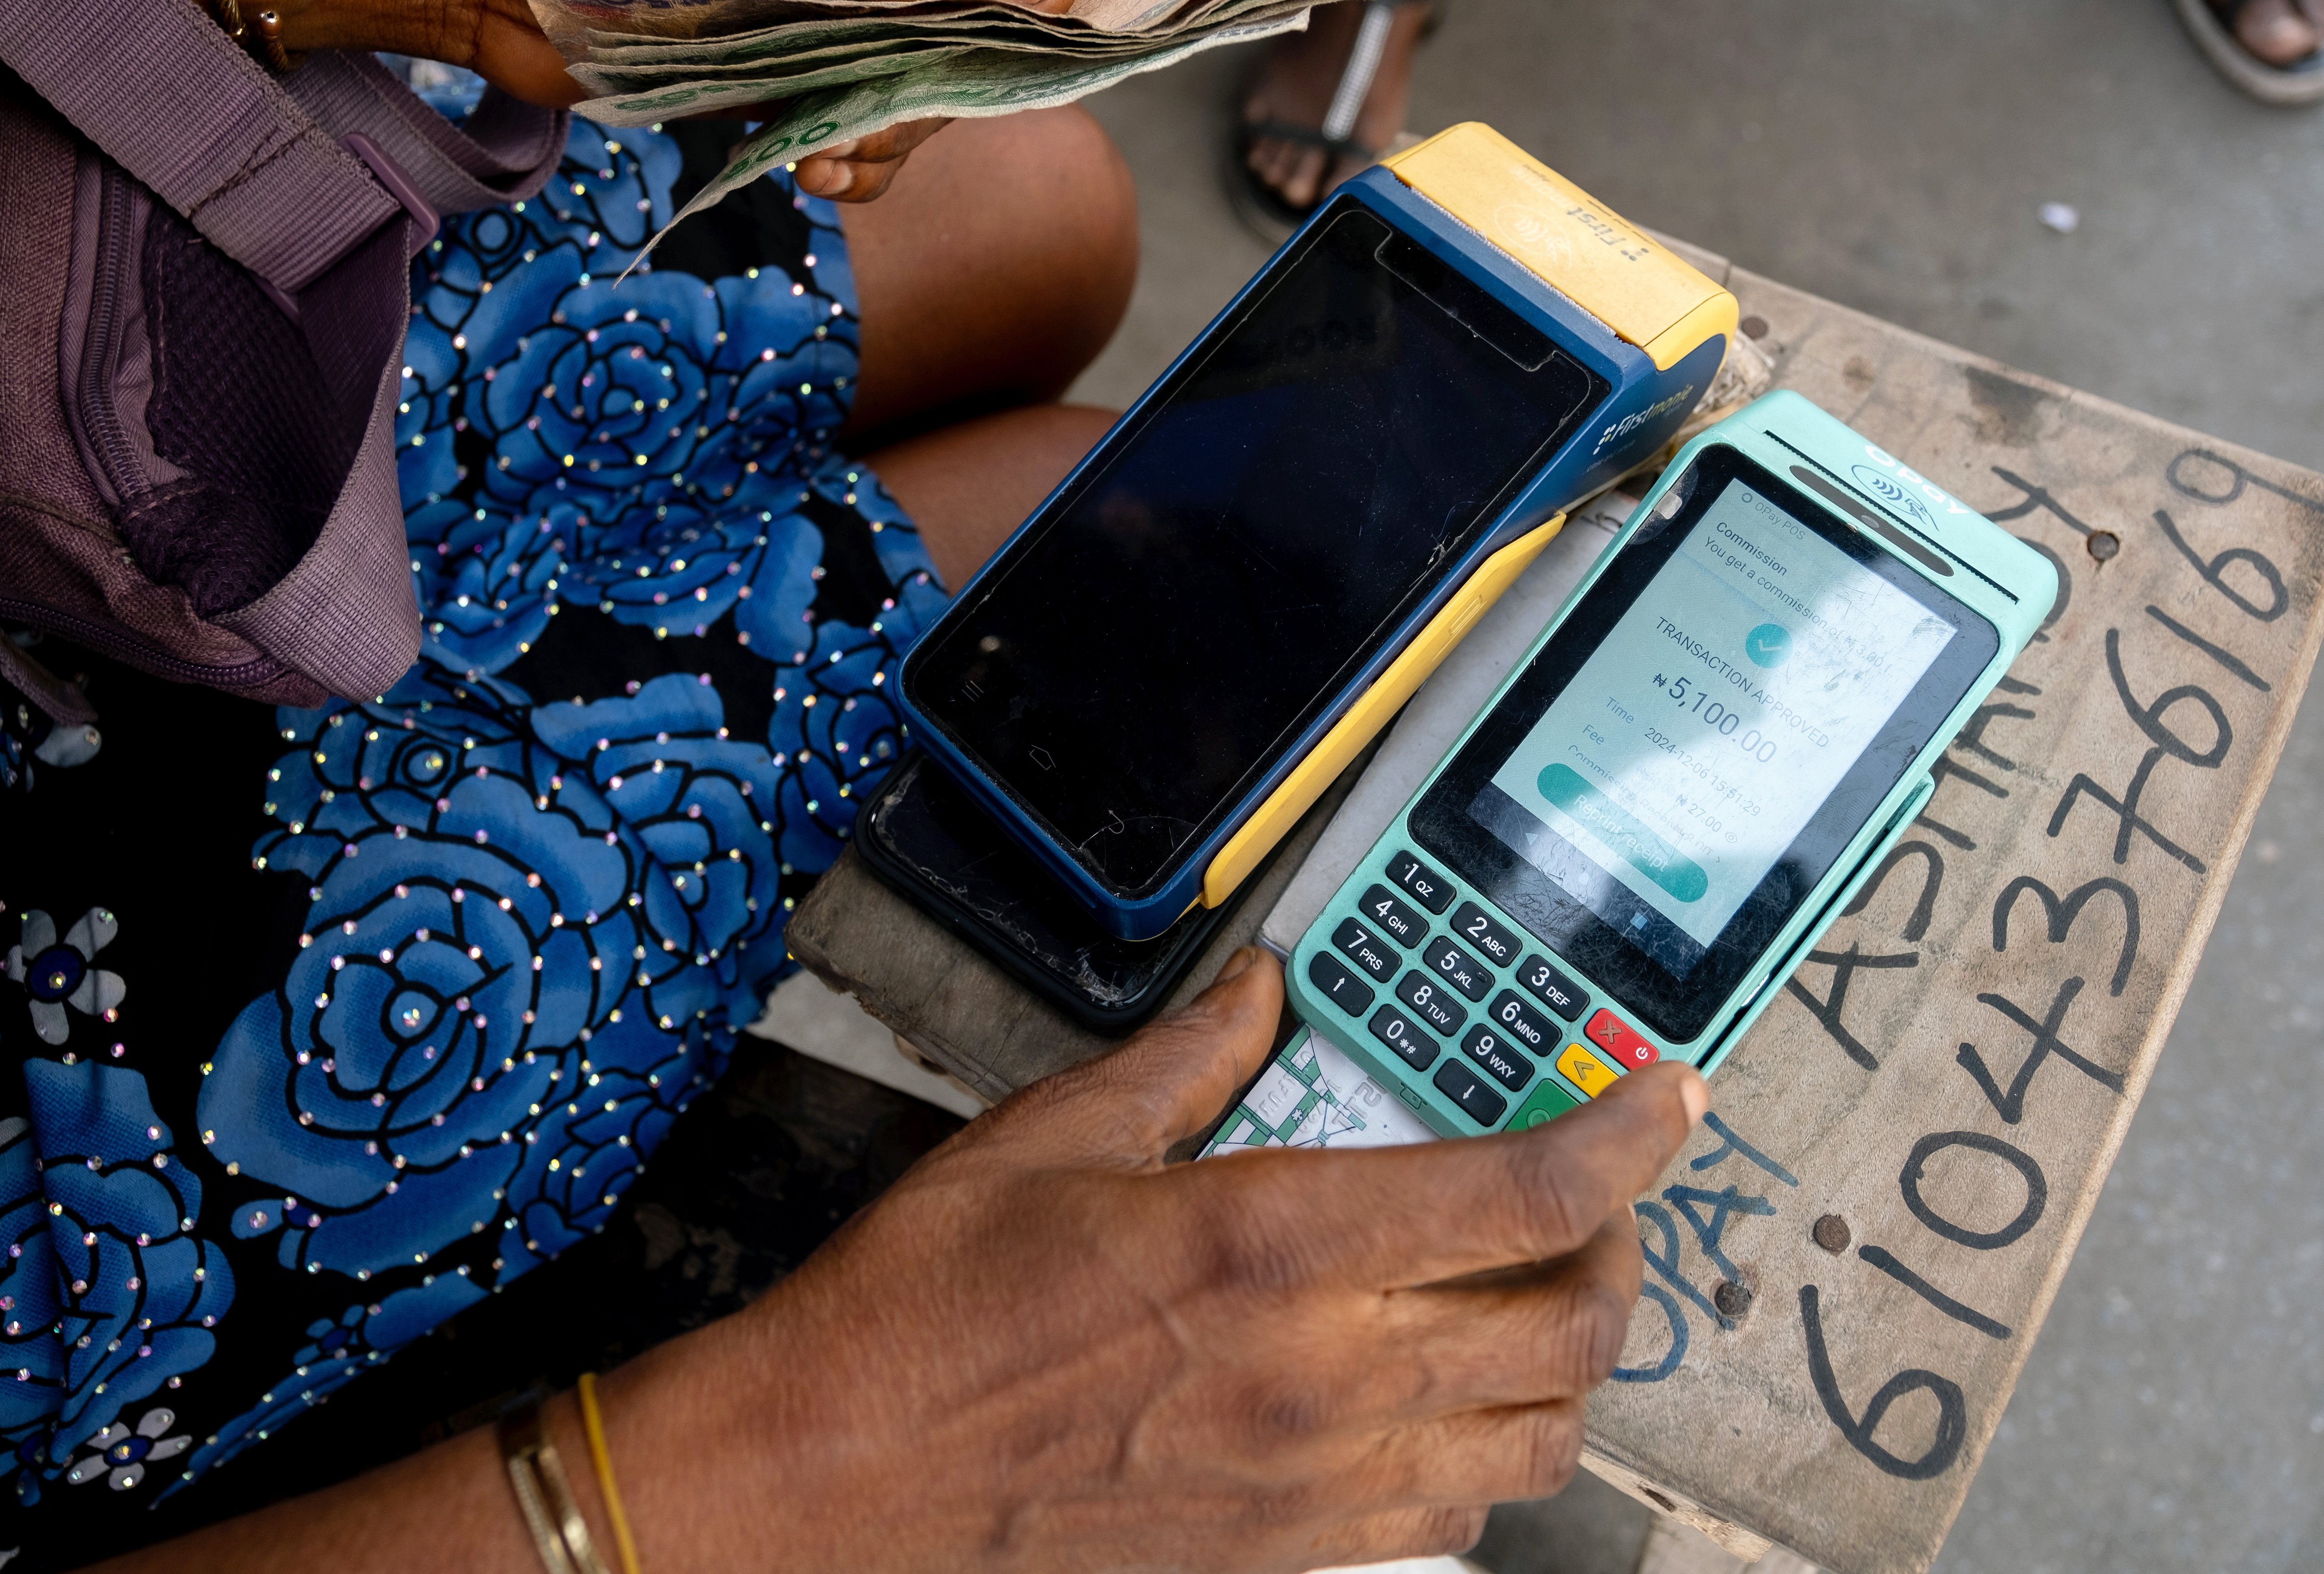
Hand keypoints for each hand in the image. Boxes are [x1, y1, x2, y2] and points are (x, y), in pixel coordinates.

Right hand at [594, 948, 1706, 1573]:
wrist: (841, 1478)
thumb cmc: (929, 1308)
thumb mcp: (1052, 1138)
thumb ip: (1185, 1057)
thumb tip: (1259, 988)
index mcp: (1271, 1247)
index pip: (1522, 1195)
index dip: (1626, 1137)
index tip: (1664, 1094)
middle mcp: (1323, 1373)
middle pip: (1570, 1323)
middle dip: (1621, 1242)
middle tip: (1594, 1184)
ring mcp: (1317, 1480)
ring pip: (1541, 1438)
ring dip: (1575, 1356)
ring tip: (1544, 1288)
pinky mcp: (1290, 1550)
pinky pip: (1455, 1520)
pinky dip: (1495, 1453)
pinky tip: (1452, 1397)